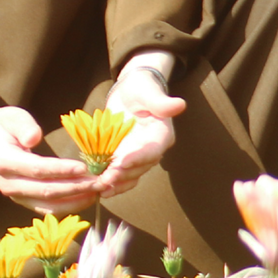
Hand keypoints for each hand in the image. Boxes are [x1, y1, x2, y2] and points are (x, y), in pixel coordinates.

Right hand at [0, 105, 100, 215]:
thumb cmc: (5, 125)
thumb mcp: (13, 117)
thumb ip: (24, 126)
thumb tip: (34, 137)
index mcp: (4, 162)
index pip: (37, 170)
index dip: (61, 171)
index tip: (84, 168)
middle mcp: (8, 184)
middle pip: (46, 191)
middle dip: (76, 188)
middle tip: (101, 182)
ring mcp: (16, 196)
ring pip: (48, 205)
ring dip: (76, 201)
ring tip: (99, 191)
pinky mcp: (24, 201)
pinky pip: (48, 208)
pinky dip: (69, 205)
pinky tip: (87, 197)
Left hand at [96, 68, 186, 198]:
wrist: (129, 93)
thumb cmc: (140, 88)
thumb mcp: (148, 91)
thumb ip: (160, 101)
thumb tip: (179, 105)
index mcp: (161, 134)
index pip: (153, 150)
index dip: (138, 158)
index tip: (122, 163)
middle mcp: (152, 149)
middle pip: (140, 167)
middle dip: (123, 175)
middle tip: (105, 180)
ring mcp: (138, 157)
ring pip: (130, 176)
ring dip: (116, 184)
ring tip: (100, 188)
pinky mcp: (125, 160)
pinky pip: (121, 176)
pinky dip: (111, 184)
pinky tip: (98, 189)